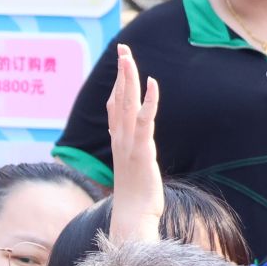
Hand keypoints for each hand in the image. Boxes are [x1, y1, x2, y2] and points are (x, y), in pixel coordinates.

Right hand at [104, 45, 163, 244]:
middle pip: (118, 98)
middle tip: (122, 49)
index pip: (114, 106)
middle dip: (121, 72)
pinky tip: (152, 83)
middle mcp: (119, 138)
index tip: (121, 66)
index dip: (117, 84)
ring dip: (127, 78)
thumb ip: (132, 157)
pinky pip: (145, 119)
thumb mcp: (133, 171)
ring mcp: (128, 143)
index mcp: (118, 141)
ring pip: (126, 103)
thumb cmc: (135, 198)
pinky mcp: (141, 150)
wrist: (132, 216)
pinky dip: (148, 99)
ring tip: (128, 57)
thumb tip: (136, 152)